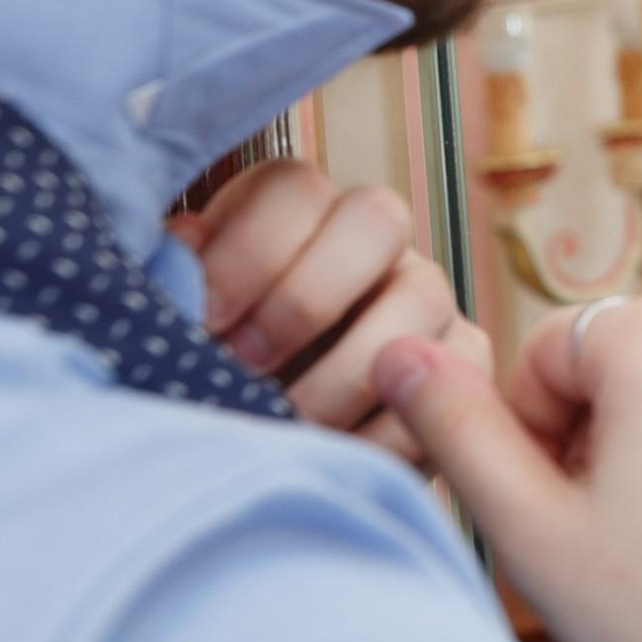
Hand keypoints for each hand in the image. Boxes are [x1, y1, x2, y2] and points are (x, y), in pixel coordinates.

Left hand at [170, 161, 489, 470]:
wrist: (269, 445)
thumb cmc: (217, 374)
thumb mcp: (185, 323)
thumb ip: (177, 283)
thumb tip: (177, 256)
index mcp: (297, 214)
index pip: (294, 188)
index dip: (249, 250)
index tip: (204, 320)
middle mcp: (372, 239)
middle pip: (376, 216)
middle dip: (305, 297)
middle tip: (248, 364)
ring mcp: (427, 294)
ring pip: (422, 295)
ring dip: (345, 371)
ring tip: (288, 423)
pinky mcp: (465, 358)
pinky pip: (452, 377)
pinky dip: (389, 425)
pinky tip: (334, 454)